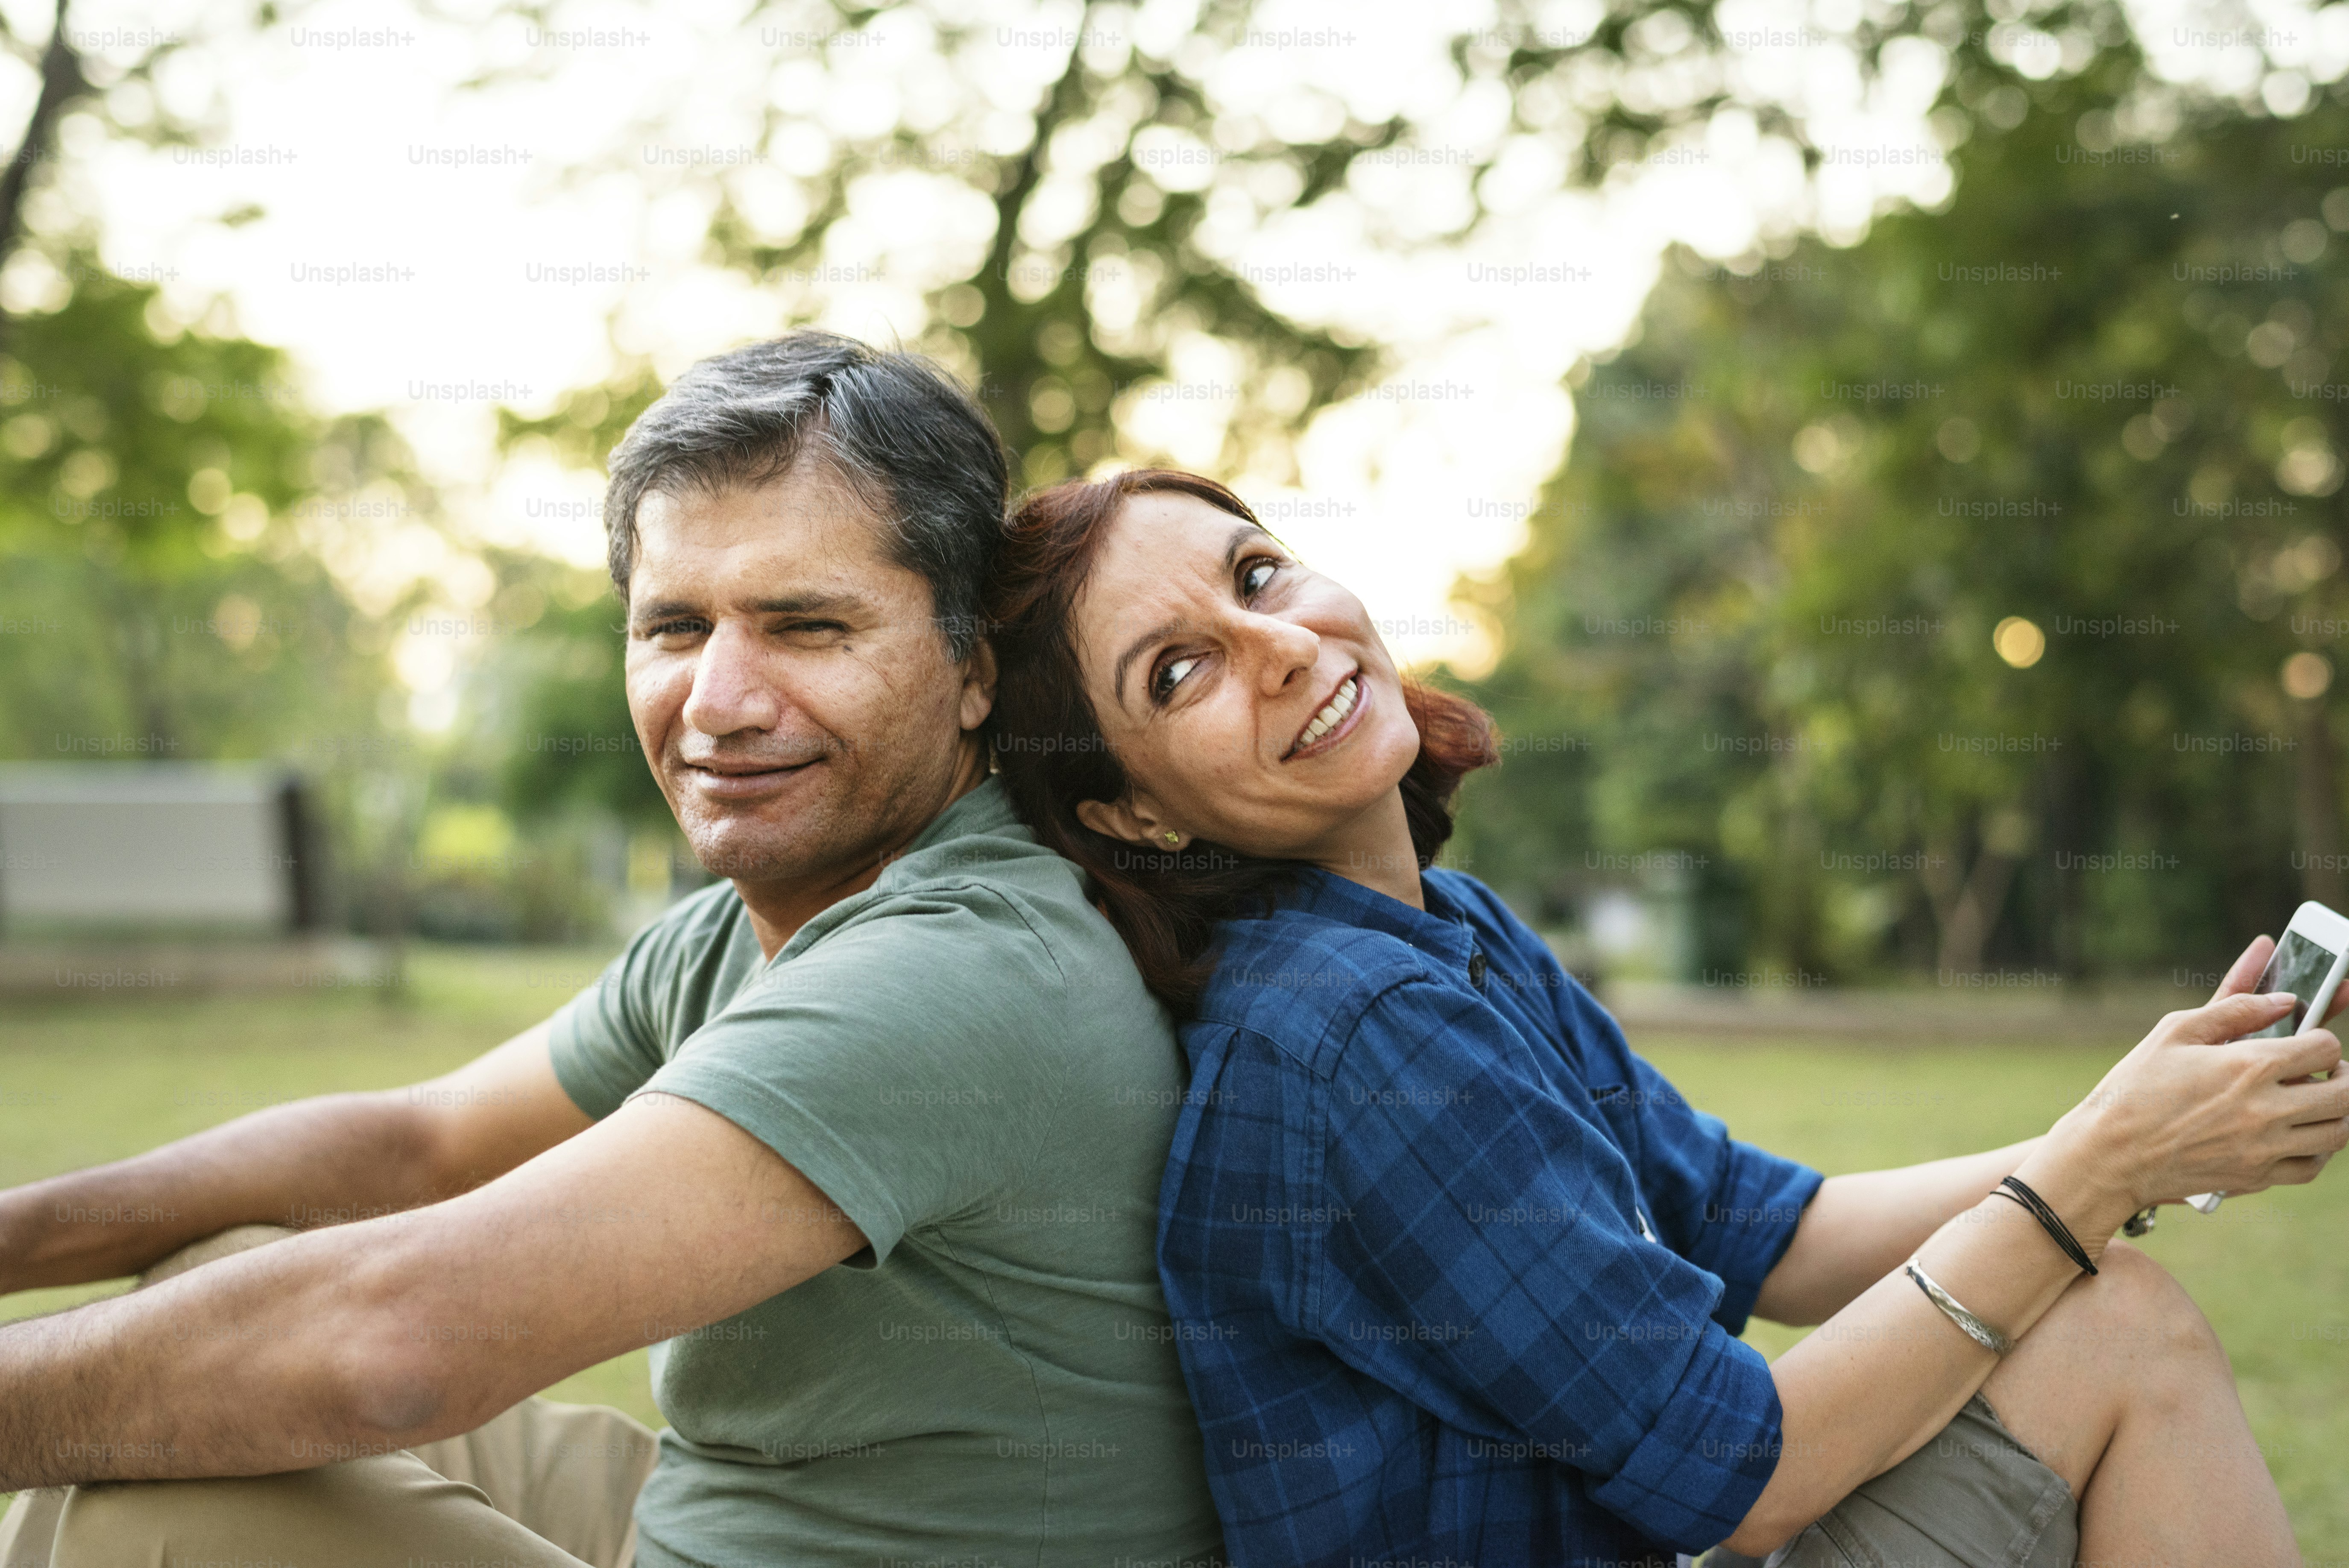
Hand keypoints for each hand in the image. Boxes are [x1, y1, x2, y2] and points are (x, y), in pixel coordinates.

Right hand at [2051, 941, 2347, 1210]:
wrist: (2110, 1155)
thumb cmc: (2135, 1087)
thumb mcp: (2175, 1031)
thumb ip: (2235, 1007)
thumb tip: (2283, 1000)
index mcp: (2249, 1066)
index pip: (2324, 1047)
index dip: (2321, 1037)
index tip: (2307, 1039)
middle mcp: (2266, 1110)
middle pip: (2346, 1093)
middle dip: (2342, 1074)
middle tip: (2328, 1068)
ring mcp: (2265, 1149)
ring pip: (2339, 1131)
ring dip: (2339, 1111)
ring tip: (2320, 1099)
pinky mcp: (2257, 1178)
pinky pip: (2313, 1166)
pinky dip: (2320, 1148)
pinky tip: (2303, 1133)